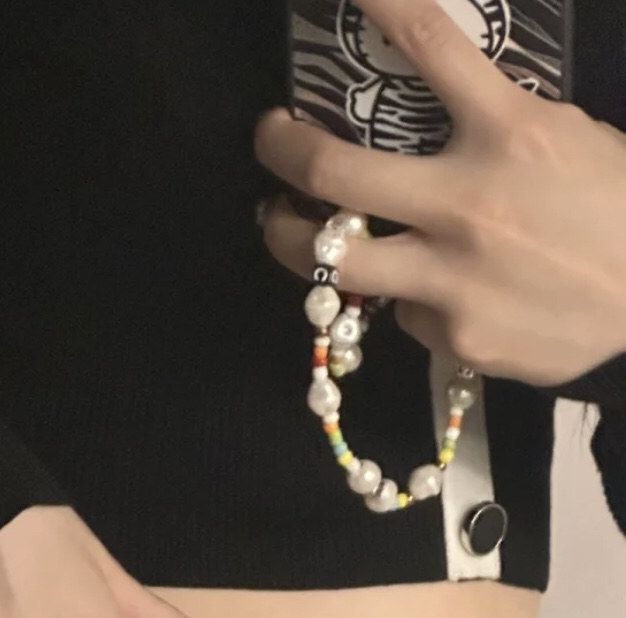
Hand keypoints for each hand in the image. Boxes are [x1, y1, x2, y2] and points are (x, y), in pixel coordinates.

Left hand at [254, 0, 625, 386]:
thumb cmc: (617, 210)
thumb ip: (493, 127)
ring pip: (336, 264)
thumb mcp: (565, 138)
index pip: (430, 45)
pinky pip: (405, 314)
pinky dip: (411, 299)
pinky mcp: (457, 337)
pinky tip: (437, 293)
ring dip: (293, 240)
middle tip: (272, 140)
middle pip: (337, 173)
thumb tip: (430, 121)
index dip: (380, 5)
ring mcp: (455, 280)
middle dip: (286, 151)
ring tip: (286, 226)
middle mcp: (469, 205)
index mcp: (508, 133)